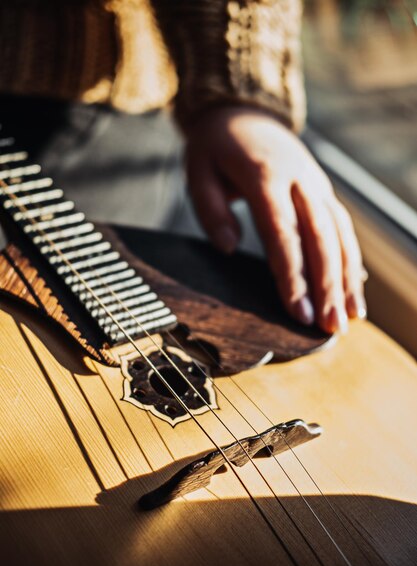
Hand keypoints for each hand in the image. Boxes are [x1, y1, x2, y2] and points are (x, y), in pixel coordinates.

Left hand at [184, 106, 365, 333]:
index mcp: (265, 175)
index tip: (299, 312)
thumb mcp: (198, 171)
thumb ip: (211, 211)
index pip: (283, 234)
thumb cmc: (216, 147)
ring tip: (350, 317)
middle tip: (330, 327)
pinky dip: (351, 260)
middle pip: (320, 238)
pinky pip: (342, 227)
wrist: (244, 110)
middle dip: (328, 286)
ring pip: (339, 235)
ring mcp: (316, 184)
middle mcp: (299, 179)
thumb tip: (231, 249)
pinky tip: (354, 288)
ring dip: (347, 278)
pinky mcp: (323, 191)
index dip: (293, 276)